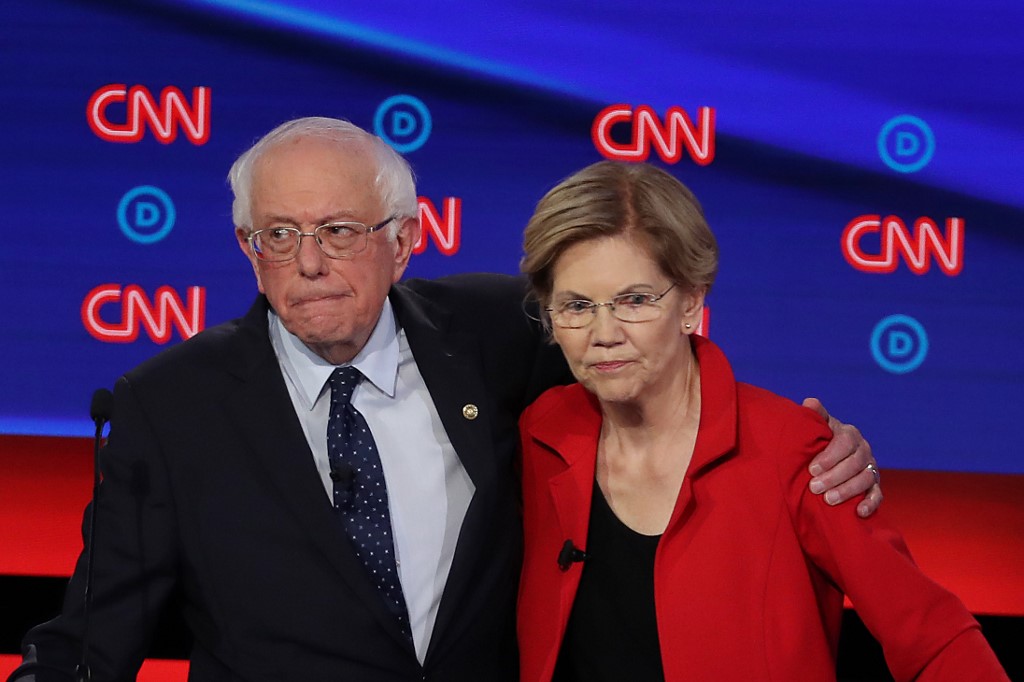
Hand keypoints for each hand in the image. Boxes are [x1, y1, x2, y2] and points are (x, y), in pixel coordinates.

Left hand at [802, 398, 881, 517]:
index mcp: (850, 434)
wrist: (829, 457)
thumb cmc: (820, 441)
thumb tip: (810, 403)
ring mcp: (871, 467)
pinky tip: (859, 512)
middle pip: (855, 463)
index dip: (830, 456)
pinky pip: (878, 495)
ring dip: (848, 490)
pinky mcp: (874, 485)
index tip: (812, 469)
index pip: (845, 443)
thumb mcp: (817, 427)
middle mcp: (864, 450)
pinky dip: (870, 503)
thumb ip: (815, 416)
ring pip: (866, 479)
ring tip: (829, 500)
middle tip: (814, 487)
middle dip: (834, 476)